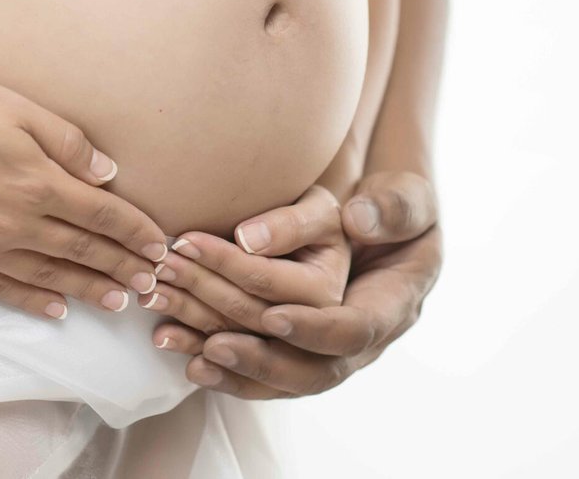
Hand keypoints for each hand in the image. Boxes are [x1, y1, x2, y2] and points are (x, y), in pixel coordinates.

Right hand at [0, 38, 171, 320]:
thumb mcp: (14, 107)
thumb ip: (66, 142)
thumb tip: (109, 173)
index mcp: (38, 181)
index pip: (103, 215)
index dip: (136, 232)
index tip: (162, 246)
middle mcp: (16, 221)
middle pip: (84, 250)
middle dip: (123, 267)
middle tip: (155, 285)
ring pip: (50, 275)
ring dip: (89, 289)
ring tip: (120, 301)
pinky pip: (2, 288)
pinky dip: (33, 302)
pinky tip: (54, 311)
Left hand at [152, 169, 441, 397]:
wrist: (387, 227)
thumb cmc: (395, 208)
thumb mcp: (404, 199)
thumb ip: (390, 206)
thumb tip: (357, 218)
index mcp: (393, 306)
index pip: (353, 331)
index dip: (313, 328)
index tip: (271, 316)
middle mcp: (362, 343)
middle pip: (310, 368)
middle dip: (254, 350)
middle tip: (206, 330)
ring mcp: (330, 355)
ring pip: (280, 379)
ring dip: (227, 363)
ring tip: (174, 339)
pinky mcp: (301, 355)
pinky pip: (262, 377)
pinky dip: (224, 371)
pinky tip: (185, 359)